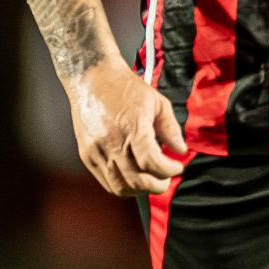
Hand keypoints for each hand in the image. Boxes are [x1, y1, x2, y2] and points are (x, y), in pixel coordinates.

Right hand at [68, 57, 187, 195]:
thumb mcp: (157, 102)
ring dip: (139, 189)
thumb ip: (170, 128)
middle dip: (157, 185)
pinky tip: (132, 177)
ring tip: (149, 180)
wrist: (92, 78)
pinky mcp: (87, 154)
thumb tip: (181, 150)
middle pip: (137, 180)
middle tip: (166, 179)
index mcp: (132, 127)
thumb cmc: (125, 88)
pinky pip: (105, 181)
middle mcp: (112, 142)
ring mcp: (97, 150)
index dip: (169, 170)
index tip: (177, 167)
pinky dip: (122, 186)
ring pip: (120, 186)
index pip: (152, 162)